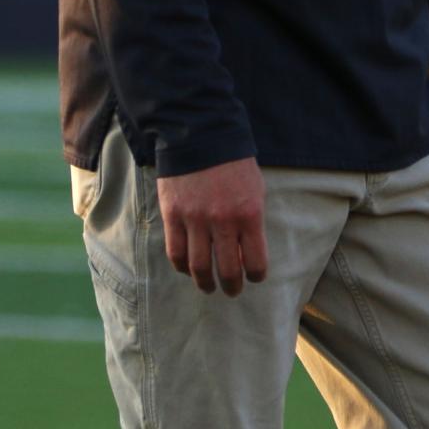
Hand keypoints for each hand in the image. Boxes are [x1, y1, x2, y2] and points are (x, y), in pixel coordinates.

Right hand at [157, 156, 267, 296]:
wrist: (200, 137)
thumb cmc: (234, 164)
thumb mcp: (255, 189)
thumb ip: (252, 220)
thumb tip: (248, 250)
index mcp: (250, 214)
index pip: (255, 260)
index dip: (256, 275)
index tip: (254, 278)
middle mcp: (223, 221)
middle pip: (227, 269)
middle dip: (231, 285)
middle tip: (232, 291)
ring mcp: (195, 220)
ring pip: (198, 266)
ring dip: (205, 283)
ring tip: (209, 287)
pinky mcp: (172, 216)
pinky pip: (175, 252)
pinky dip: (182, 267)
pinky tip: (188, 270)